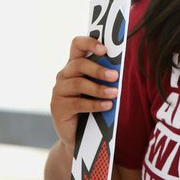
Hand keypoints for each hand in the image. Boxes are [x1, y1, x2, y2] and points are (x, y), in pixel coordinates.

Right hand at [50, 36, 118, 154]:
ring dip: (99, 88)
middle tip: (115, 76)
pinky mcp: (58, 107)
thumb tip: (121, 67)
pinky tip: (107, 106)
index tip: (105, 49)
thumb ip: (106, 75)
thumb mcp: (101, 87)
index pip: (77, 45)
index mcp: (75, 65)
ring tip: (114, 93)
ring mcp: (59, 91)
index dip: (90, 43)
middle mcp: (64, 75)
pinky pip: (77, 103)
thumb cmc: (94, 105)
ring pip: (78, 83)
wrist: (81, 135)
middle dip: (98, 69)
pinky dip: (95, 104)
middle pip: (78, 64)